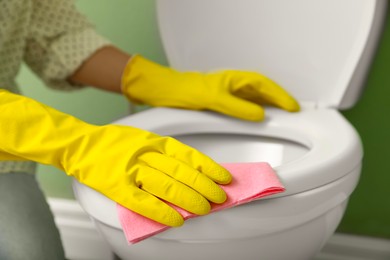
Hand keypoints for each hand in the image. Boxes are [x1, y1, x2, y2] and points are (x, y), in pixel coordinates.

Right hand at [0, 90, 230, 225]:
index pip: (189, 155)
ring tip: (204, 209)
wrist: (79, 144)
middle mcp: (146, 154)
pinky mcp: (116, 187)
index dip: (208, 167)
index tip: (224, 178)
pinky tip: (177, 220)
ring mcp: (131, 171)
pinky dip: (162, 212)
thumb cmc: (113, 143)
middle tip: (219, 198)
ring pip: (167, 186)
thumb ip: (164, 154)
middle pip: (181, 172)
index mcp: (154, 141)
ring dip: (188, 199)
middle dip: (204, 186)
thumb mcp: (143, 139)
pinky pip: (143, 202)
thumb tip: (190, 172)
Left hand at [122, 55, 299, 120]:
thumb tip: (259, 115)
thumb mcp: (215, 99)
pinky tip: (259, 120)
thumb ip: (238, 107)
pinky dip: (257, 112)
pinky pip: (247, 106)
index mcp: (237, 79)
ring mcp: (231, 93)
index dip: (281, 96)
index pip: (266, 85)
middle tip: (294, 112)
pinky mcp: (225, 102)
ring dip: (270, 107)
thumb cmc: (187, 90)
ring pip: (257, 99)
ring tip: (282, 117)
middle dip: (280, 100)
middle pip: (265, 91)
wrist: (169, 92)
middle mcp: (236, 85)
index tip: (293, 107)